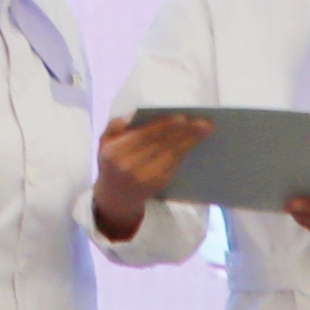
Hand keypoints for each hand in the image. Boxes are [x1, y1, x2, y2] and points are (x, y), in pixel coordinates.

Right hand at [91, 110, 211, 239]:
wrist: (116, 195)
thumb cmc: (112, 161)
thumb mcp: (104, 141)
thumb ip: (115, 125)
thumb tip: (134, 114)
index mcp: (113, 152)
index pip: (142, 136)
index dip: (163, 127)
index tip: (181, 117)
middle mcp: (129, 167)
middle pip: (161, 145)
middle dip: (184, 132)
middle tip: (203, 121)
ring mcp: (145, 177)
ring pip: (171, 155)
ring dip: (191, 141)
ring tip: (205, 129)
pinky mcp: (159, 183)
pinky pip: (175, 164)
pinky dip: (186, 151)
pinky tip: (195, 142)